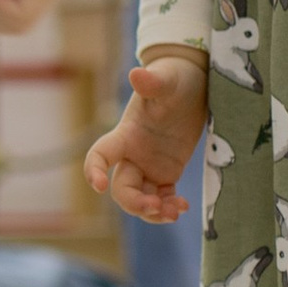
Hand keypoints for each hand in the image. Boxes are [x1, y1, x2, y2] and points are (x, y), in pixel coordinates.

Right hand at [87, 51, 208, 225]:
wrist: (193, 83)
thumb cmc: (175, 78)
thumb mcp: (167, 80)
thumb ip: (152, 82)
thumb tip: (136, 74)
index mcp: (126, 134)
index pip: (100, 155)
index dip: (94, 171)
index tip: (99, 186)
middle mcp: (133, 154)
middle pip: (121, 189)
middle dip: (135, 203)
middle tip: (158, 207)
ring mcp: (149, 165)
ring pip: (140, 199)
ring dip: (153, 212)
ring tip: (175, 211)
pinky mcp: (167, 171)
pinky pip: (160, 198)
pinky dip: (168, 208)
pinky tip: (183, 207)